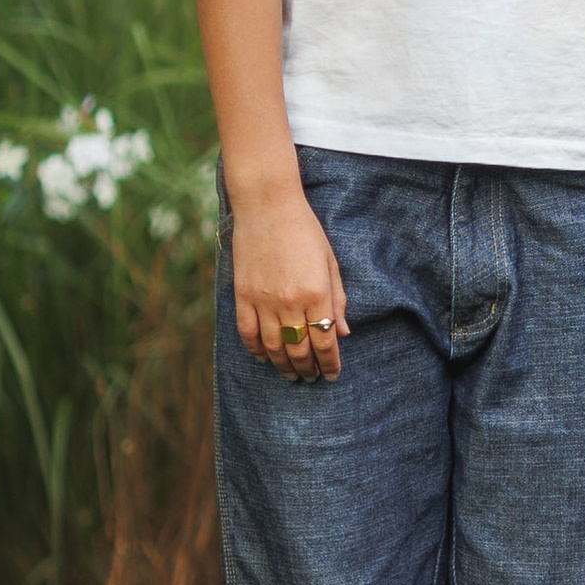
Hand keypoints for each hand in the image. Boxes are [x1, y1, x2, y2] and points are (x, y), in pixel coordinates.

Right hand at [229, 187, 348, 381]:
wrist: (268, 206)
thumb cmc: (305, 230)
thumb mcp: (330, 262)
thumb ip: (337, 299)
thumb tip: (342, 333)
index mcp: (316, 293)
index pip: (325, 341)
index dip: (330, 363)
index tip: (333, 374)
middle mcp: (289, 301)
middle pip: (299, 349)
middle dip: (308, 369)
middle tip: (312, 378)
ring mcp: (263, 300)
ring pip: (273, 347)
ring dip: (283, 365)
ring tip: (292, 375)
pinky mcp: (242, 295)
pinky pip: (247, 332)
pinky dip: (255, 350)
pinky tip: (265, 357)